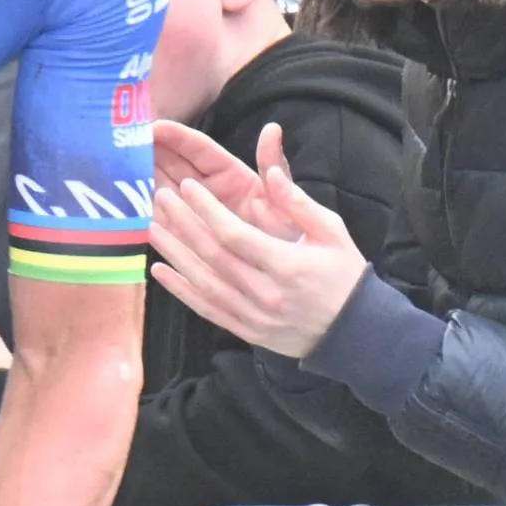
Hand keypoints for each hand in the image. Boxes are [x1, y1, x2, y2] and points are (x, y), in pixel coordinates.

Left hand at [146, 120, 366, 358]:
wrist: (353, 332)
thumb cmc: (343, 275)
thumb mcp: (331, 232)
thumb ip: (297, 203)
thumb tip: (269, 173)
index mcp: (288, 266)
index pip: (235, 235)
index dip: (207, 210)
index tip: (187, 187)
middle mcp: (265, 293)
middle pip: (212, 256)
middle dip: (183, 224)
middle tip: (161, 198)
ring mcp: (253, 316)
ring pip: (202, 283)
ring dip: (174, 254)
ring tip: (152, 227)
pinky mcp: (245, 330)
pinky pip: (205, 309)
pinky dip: (180, 290)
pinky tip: (159, 271)